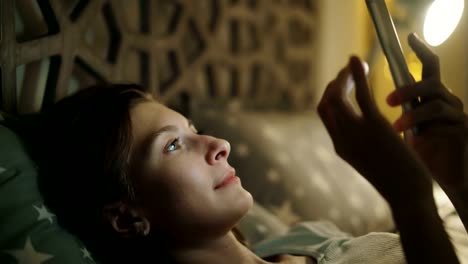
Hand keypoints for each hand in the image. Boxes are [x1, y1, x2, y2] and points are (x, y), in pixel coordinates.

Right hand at [318, 56, 432, 205]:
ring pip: (337, 96)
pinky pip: (359, 95)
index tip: (342, 83)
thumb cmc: (395, 180)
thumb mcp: (372, 161)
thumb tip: (369, 130)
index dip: (329, 95)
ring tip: (354, 64)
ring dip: (343, 76)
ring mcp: (355, 132)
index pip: (325, 113)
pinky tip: (356, 60)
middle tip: (348, 71)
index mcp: (340, 146)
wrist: (406, 195)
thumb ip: (364, 143)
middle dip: (334, 83)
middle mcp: (341, 138)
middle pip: (326, 102)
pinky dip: (355, 75)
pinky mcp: (373, 126)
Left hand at [387, 33, 467, 190]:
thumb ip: (383, 110)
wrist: (429, 185)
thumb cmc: (409, 154)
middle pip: (431, 81)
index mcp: (429, 96)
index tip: (409, 37)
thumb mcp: (393, 128)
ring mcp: (456, 115)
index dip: (421, 50)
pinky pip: (447, 124)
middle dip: (408, 89)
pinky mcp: (463, 132)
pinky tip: (415, 142)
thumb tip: (347, 100)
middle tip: (387, 100)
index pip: (429, 66)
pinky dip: (428, 132)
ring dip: (414, 113)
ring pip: (437, 103)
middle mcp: (445, 100)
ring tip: (397, 127)